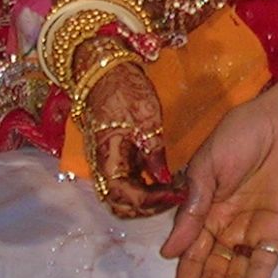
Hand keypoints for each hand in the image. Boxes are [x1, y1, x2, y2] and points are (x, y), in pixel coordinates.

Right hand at [78, 56, 185, 217]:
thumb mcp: (146, 119)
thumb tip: (163, 178)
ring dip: (144, 199)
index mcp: (107, 159)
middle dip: (147, 207)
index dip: (152, 201)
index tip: (177, 195)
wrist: (104, 70)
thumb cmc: (124, 90)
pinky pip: (123, 181)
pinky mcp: (110, 155)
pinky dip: (140, 186)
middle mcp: (101, 166)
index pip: (127, 197)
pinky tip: (160, 178)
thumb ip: (153, 152)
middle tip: (175, 197)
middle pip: (120, 203)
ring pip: (121, 195)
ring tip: (170, 189)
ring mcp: (104, 162)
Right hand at [161, 78, 277, 277]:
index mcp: (206, 208)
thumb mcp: (208, 165)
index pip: (191, 257)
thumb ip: (192, 210)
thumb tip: (170, 253)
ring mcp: (254, 230)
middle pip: (211, 273)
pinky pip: (263, 268)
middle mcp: (228, 225)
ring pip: (234, 277)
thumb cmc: (245, 130)